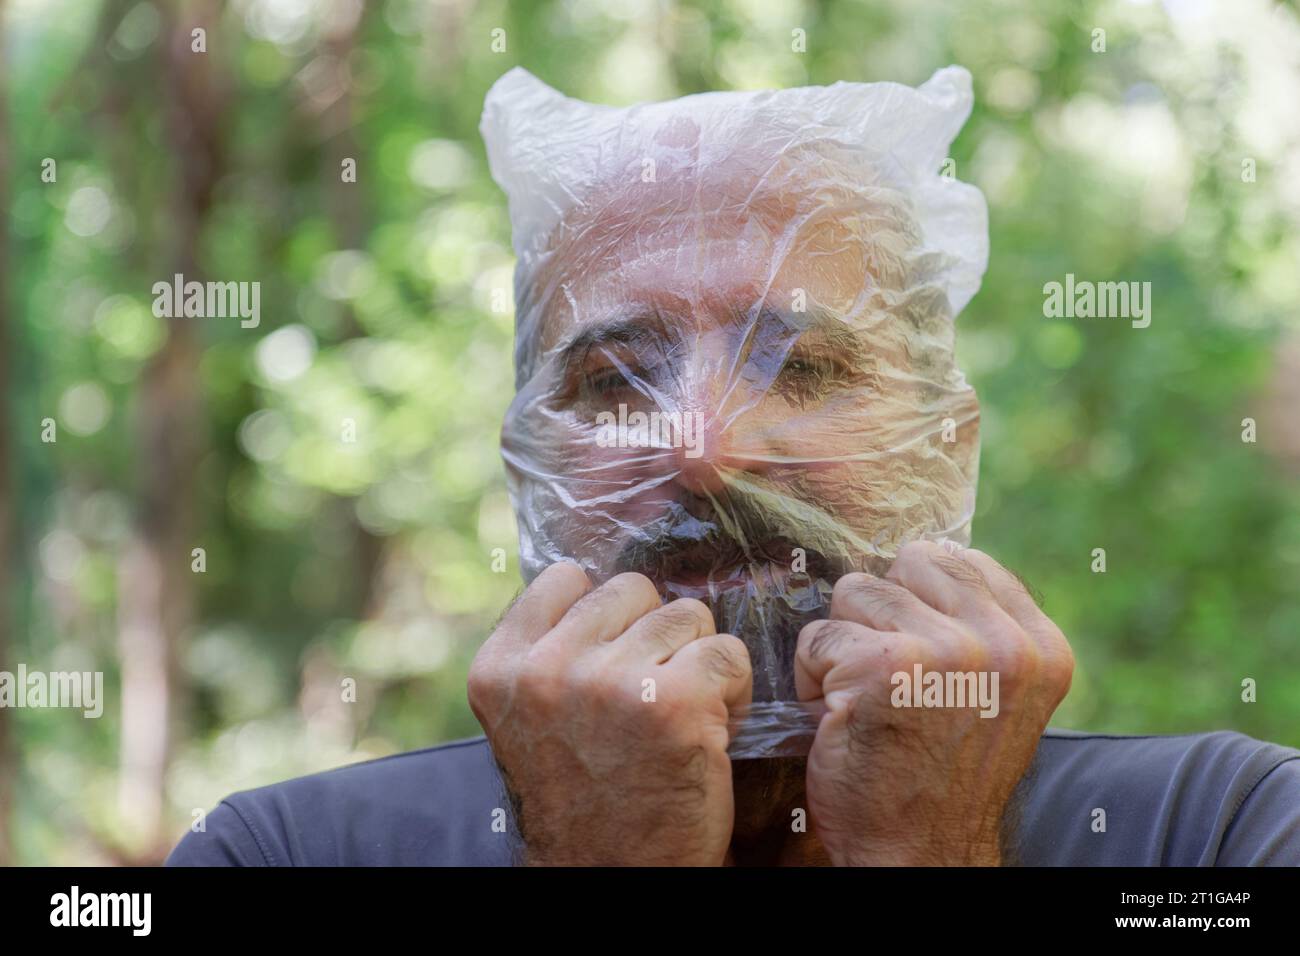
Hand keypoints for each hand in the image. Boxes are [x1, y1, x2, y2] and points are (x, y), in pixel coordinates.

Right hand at [468, 561, 752, 864]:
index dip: (603, 615)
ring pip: (687, 615)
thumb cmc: (584, 799)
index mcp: (500, 669)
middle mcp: (547, 669)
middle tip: (651, 696)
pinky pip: (728, 653)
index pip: (564, 578)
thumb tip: (589, 582)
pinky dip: (734, 689)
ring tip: (681, 714)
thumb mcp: (529, 719)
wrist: (614, 879)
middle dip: (653, 635)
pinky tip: (712, 731)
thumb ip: (546, 651)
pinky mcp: (676, 704)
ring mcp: (611, 682)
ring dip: (696, 660)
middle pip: (633, 590)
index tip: (611, 660)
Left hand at [795, 541, 1073, 865]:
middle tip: (890, 682)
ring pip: (855, 592)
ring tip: (865, 701)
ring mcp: (945, 653)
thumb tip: (931, 555)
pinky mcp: (883, 668)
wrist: (919, 855)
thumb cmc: (940, 775)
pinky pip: (816, 635)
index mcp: (1040, 648)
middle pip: (908, 565)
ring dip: (843, 645)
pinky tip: (839, 719)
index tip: (919, 658)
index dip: (921, 600)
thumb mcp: (992, 696)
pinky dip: (811, 677)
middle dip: (883, 614)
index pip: (965, 562)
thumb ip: (979, 628)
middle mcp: (1003, 645)